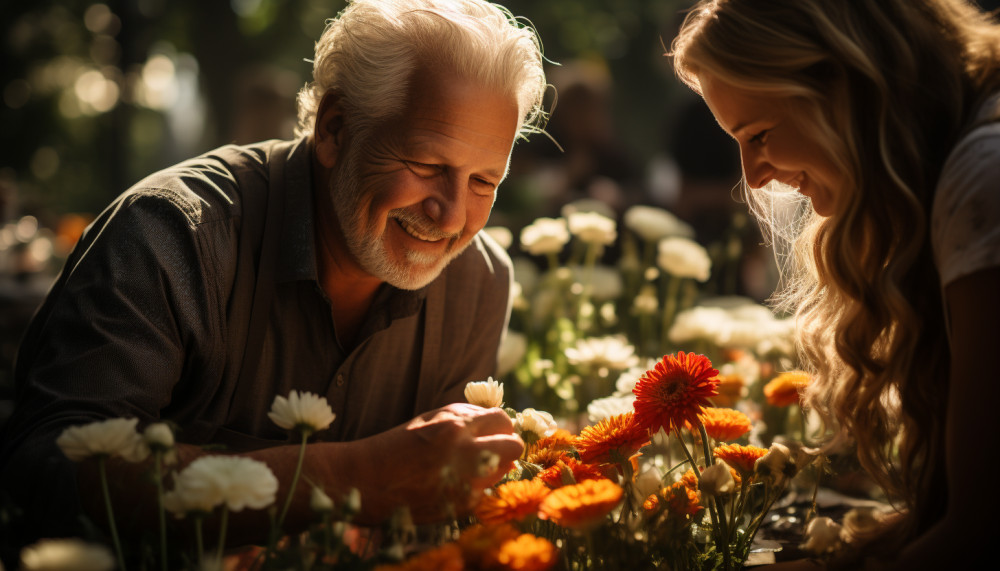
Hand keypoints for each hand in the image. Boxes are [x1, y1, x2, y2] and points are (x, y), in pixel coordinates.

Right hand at [351, 403, 522, 523]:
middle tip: (490, 449)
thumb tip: (499, 423)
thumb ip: (466, 418)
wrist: (365, 480)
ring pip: (503, 471)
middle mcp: (465, 452)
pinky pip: (485, 492)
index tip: (491, 432)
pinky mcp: (461, 505)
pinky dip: (476, 488)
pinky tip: (453, 484)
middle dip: (505, 446)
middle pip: (514, 446)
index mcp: (455, 425)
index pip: (502, 420)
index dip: (498, 426)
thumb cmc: (396, 445)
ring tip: (467, 467)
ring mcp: (465, 481)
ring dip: (493, 467)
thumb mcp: (430, 419)